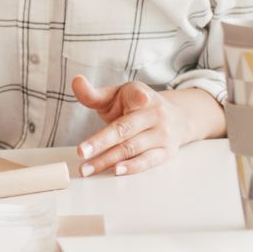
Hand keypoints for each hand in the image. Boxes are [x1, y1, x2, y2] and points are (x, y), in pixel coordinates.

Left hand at [71, 75, 198, 177]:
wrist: (176, 117)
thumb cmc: (137, 105)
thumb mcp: (118, 95)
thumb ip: (94, 94)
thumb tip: (76, 81)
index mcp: (142, 95)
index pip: (139, 96)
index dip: (139, 97)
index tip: (141, 98)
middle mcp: (155, 114)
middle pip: (125, 129)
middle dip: (101, 142)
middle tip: (81, 152)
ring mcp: (162, 134)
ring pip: (131, 148)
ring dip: (107, 160)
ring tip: (87, 169)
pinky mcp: (166, 152)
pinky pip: (147, 161)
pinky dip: (132, 167)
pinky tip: (116, 171)